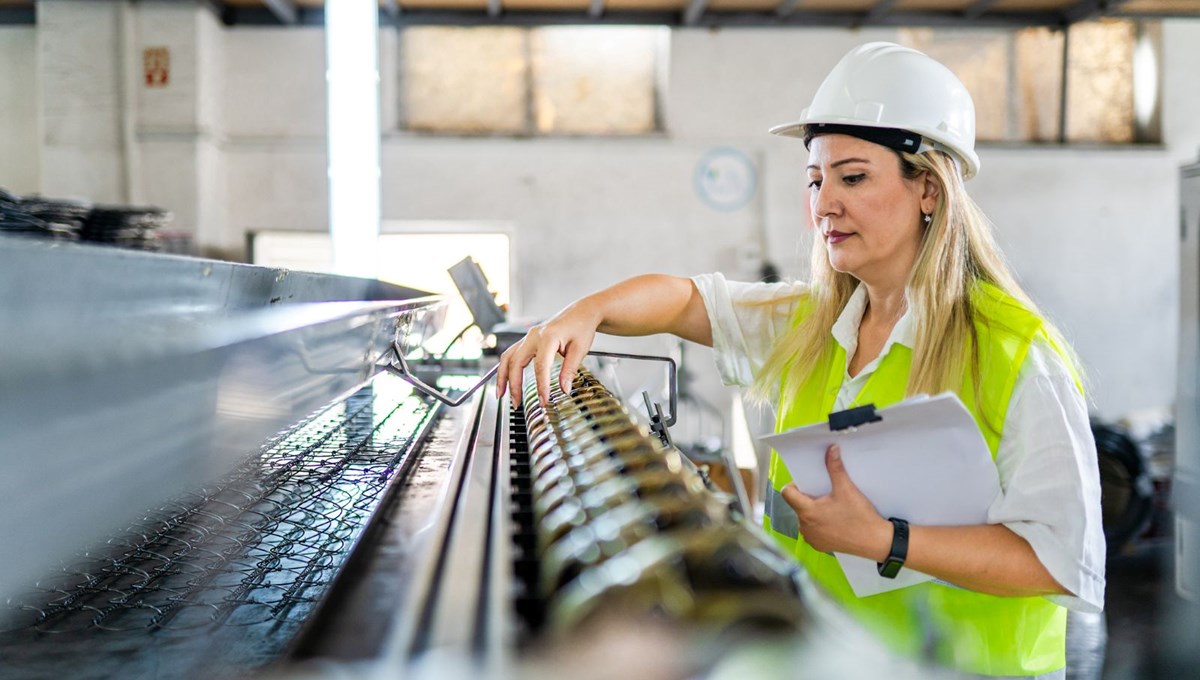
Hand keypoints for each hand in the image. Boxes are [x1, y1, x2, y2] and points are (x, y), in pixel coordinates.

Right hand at [496, 303, 599, 407]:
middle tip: (516, 402)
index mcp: (548, 336)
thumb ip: (569, 370)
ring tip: (501, 394)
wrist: (582, 312)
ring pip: (508, 357)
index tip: (544, 400)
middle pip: (516, 362)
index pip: (540, 366)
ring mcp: (528, 337)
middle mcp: (534, 335)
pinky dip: (506, 368)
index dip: (541, 386)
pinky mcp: (528, 340)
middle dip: (514, 384)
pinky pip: (511, 354)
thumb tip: (564, 389)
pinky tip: (505, 381)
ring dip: (502, 376)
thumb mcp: (580, 349)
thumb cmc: (581, 326)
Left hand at [781, 445, 892, 559]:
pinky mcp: (819, 545)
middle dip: (809, 497)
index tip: (808, 483)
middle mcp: (805, 527)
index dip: (795, 485)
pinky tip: (834, 520)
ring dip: (814, 511)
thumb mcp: (846, 489)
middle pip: (797, 505)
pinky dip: (819, 524)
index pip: (787, 493)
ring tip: (831, 507)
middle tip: (825, 494)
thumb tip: (831, 449)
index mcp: (807, 512)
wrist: (875, 541)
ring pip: (805, 518)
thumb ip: (835, 468)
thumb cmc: (860, 517)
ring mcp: (811, 538)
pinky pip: (812, 530)